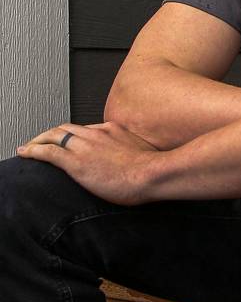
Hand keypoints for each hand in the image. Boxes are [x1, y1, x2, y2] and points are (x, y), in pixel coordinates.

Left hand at [17, 122, 161, 205]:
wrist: (152, 174)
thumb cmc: (154, 169)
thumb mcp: (147, 152)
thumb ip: (136, 151)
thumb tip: (139, 158)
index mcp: (114, 130)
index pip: (87, 128)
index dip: (74, 135)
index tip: (70, 142)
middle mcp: (97, 133)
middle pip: (67, 128)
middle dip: (51, 133)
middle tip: (42, 141)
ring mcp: (85, 146)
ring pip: (54, 135)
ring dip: (38, 139)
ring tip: (29, 146)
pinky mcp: (75, 161)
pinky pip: (47, 152)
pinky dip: (32, 150)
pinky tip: (24, 152)